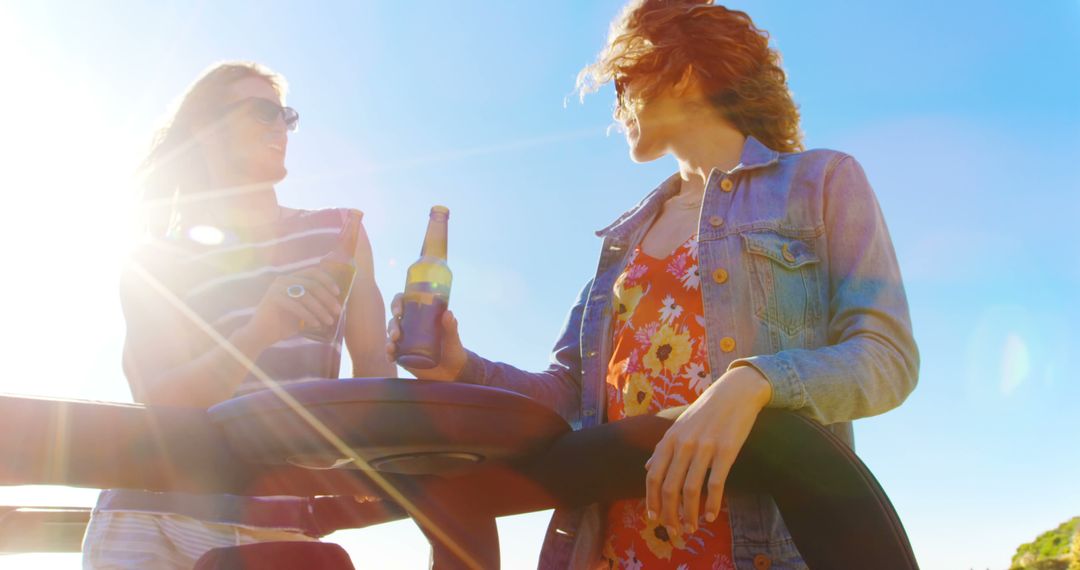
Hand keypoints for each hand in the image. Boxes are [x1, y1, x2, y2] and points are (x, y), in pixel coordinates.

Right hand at [243, 268, 343, 345]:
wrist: (261, 335)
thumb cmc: (285, 323)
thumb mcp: (304, 311)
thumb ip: (316, 303)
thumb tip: (338, 302)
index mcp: (291, 278)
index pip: (313, 272)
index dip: (328, 280)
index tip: (338, 293)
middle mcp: (283, 280)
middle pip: (312, 284)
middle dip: (327, 298)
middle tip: (337, 310)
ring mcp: (276, 287)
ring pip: (305, 296)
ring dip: (320, 309)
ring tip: (330, 321)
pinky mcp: (272, 298)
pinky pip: (295, 306)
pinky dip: (308, 315)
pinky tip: (316, 324)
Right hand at [385, 293, 466, 380]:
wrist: (453, 370)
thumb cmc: (453, 349)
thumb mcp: (453, 337)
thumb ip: (451, 326)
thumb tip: (448, 313)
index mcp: (421, 316)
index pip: (404, 303)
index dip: (397, 303)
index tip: (398, 311)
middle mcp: (410, 327)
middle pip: (395, 320)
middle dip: (392, 325)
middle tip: (396, 334)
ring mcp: (405, 342)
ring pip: (391, 336)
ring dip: (389, 340)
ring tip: (392, 347)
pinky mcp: (404, 356)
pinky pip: (392, 353)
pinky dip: (389, 354)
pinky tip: (391, 357)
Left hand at [644, 365, 771, 536]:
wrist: (736, 391)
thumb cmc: (706, 410)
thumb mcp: (679, 425)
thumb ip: (663, 447)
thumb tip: (647, 468)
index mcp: (670, 438)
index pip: (653, 476)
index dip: (652, 500)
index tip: (654, 519)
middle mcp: (683, 443)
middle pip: (669, 488)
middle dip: (670, 514)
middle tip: (675, 531)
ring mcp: (705, 447)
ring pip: (690, 490)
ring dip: (690, 515)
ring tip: (692, 528)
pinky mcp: (727, 450)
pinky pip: (715, 483)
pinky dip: (712, 504)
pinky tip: (712, 516)